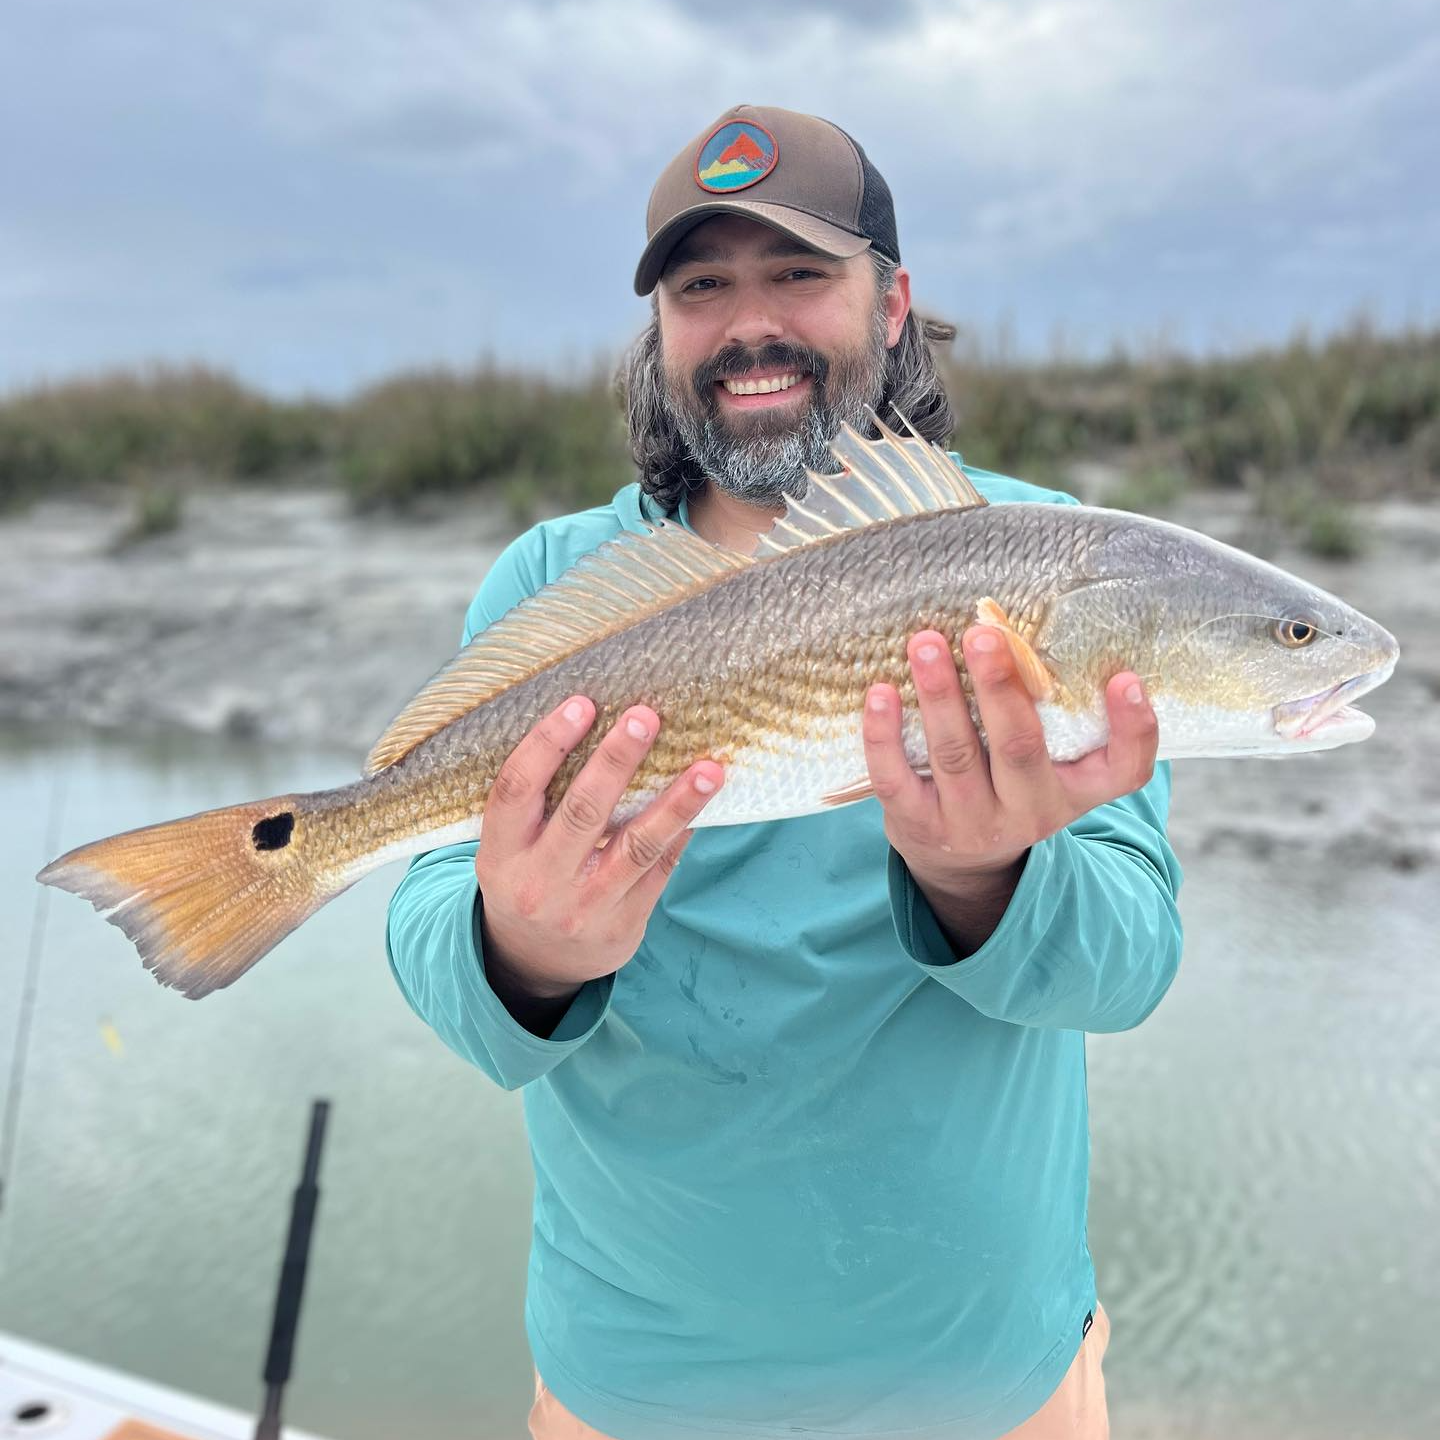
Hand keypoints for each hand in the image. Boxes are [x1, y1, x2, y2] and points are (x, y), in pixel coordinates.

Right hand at [475, 695, 723, 1023]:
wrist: (535, 963)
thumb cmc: (528, 877)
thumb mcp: (510, 846)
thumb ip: (540, 800)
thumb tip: (604, 726)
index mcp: (501, 853)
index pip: (517, 788)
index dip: (548, 743)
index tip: (582, 704)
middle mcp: (539, 881)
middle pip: (582, 812)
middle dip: (617, 760)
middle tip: (646, 717)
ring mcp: (583, 908)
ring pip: (636, 847)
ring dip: (676, 803)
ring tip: (709, 769)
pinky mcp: (622, 925)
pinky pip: (660, 871)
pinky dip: (681, 832)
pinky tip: (702, 800)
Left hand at [862, 625, 1158, 897]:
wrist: (965, 864)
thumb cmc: (1018, 789)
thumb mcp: (1061, 770)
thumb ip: (1075, 720)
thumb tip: (1075, 647)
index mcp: (1072, 792)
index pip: (1123, 770)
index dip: (1134, 727)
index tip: (1126, 679)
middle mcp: (1027, 813)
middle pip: (1018, 748)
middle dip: (1000, 687)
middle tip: (982, 632)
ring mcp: (969, 821)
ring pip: (954, 755)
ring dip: (939, 695)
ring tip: (925, 643)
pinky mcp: (916, 823)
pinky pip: (896, 778)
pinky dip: (884, 735)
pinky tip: (881, 692)